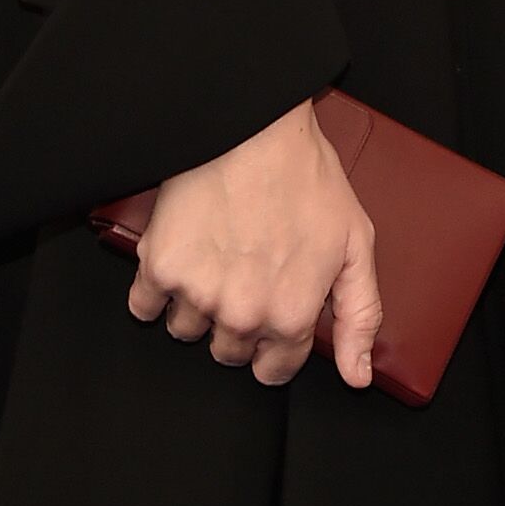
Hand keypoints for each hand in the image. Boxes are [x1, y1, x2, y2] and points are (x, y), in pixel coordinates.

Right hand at [128, 98, 381, 389]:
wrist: (253, 129)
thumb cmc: (307, 178)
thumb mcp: (356, 244)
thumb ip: (360, 316)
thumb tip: (357, 376)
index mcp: (291, 316)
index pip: (273, 371)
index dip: (275, 346)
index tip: (272, 317)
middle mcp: (242, 315)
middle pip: (228, 353)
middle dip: (239, 325)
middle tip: (247, 277)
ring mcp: (196, 294)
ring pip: (186, 331)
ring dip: (198, 306)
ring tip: (216, 260)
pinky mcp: (159, 268)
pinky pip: (144, 307)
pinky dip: (156, 291)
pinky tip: (180, 259)